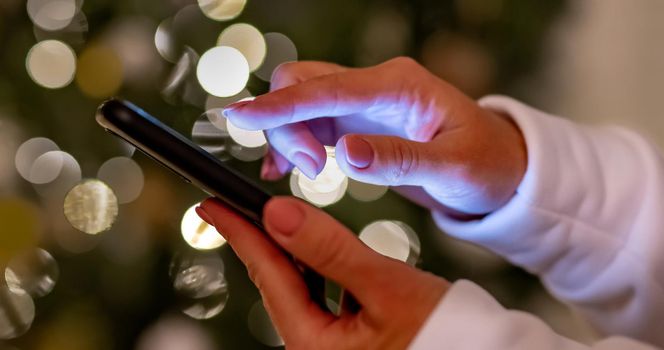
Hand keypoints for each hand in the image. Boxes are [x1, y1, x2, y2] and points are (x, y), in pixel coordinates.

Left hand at [196, 197, 448, 349]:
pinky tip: (323, 254)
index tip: (212, 204)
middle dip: (260, 242)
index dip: (240, 234)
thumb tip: (278, 213)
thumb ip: (330, 249)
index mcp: (315, 345)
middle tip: (234, 206)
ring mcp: (333, 348)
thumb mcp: (386, 286)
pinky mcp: (350, 341)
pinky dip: (320, 272)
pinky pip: (323, 300)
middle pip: (279, 285)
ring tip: (276, 223)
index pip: (268, 276)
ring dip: (291, 255)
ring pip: (301, 291)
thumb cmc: (443, 336)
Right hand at [223, 57, 526, 215]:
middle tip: (312, 172)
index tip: (240, 117)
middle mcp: (374, 86)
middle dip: (287, 124)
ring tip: (306, 176)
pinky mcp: (356, 122)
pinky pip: (308, 123)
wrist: (498, 166)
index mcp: (398, 86)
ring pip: (298, 104)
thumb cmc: (485, 164)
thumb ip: (398, 159)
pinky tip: (286, 171)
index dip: (281, 104)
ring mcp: (362, 102)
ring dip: (287, 137)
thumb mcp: (453, 168)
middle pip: (302, 85)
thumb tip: (344, 153)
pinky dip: (291, 144)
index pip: (327, 86)